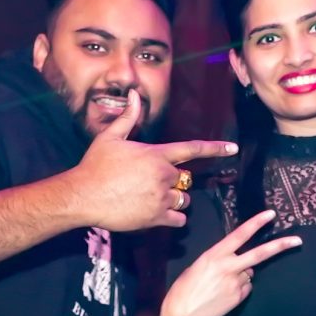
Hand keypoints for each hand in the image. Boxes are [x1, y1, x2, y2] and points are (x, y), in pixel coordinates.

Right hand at [56, 101, 234, 232]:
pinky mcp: (156, 218)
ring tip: (152, 198)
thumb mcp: (110, 137)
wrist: (83, 196)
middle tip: (148, 183)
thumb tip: (135, 95)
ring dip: (175, 199)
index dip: (215, 148)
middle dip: (173, 181)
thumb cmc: (94, 166)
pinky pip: (178, 220)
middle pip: (185, 179)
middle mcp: (163, 176)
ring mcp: (161, 198)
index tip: (232, 148)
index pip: (193, 149)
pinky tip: (159, 214)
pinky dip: (174, 218)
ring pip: (184, 200)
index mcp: (156, 155)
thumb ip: (128, 118)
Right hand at [157, 211, 302, 315]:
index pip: (240, 235)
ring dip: (242, 275)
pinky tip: (225, 294)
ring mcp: (236, 283)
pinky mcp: (239, 297)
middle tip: (298, 240)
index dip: (256, 223)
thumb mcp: (200, 266)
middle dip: (280, 246)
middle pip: (259, 254)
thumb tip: (241, 264)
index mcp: (215, 254)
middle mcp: (228, 267)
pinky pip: (246, 288)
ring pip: (249, 273)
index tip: (271, 214)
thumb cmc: (185, 287)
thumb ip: (221, 260)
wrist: (183, 314)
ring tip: (222, 284)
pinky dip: (240, 289)